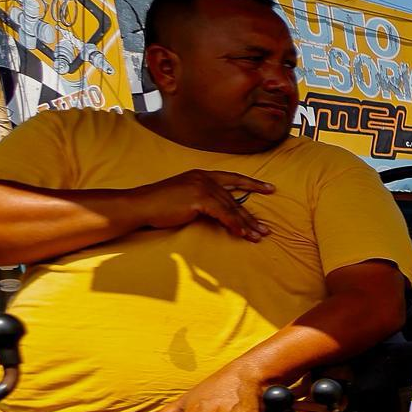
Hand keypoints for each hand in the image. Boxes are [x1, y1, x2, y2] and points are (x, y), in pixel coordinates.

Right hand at [121, 170, 274, 241]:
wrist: (140, 205)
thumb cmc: (160, 206)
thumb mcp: (187, 199)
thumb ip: (205, 202)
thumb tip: (222, 214)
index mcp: (202, 175)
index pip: (233, 178)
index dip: (253, 184)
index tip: (271, 189)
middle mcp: (204, 178)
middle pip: (235, 200)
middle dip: (251, 217)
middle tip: (266, 230)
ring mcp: (202, 186)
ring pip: (232, 208)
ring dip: (246, 225)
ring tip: (259, 236)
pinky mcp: (198, 198)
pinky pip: (223, 214)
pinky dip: (234, 225)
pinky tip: (243, 234)